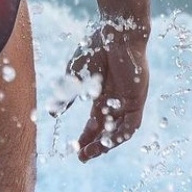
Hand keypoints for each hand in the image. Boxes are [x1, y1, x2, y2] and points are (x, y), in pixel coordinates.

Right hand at [49, 20, 148, 161]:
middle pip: (106, 129)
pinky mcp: (138, 98)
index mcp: (102, 94)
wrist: (115, 33)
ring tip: (91, 154)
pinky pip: (132, 124)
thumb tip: (53, 113)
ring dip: (107, 144)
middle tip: (81, 158)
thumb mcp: (75, 76)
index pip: (95, 122)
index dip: (85, 136)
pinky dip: (120, 135)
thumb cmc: (95, 49)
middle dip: (94, 145)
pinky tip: (108, 143)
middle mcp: (116, 100)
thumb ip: (66, 95)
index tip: (75, 149)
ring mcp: (128, 100)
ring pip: (120, 130)